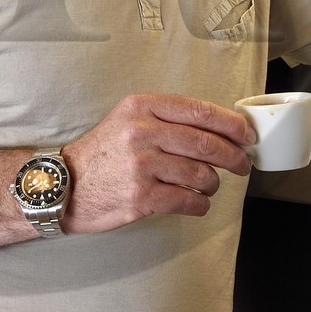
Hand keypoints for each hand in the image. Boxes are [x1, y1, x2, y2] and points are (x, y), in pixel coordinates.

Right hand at [62, 93, 253, 234]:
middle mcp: (142, 132)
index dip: (231, 124)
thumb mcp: (127, 120)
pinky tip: (197, 203)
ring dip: (213, 184)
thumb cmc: (101, 154)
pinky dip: (200, 204)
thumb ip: (165, 120)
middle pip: (206, 144)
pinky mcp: (141, 197)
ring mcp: (141, 165)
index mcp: (141, 107)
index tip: (246, 135)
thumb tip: (218, 130)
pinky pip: (188, 201)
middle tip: (242, 165)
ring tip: (208, 186)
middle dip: (233, 157)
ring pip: (201, 174)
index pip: (199, 111)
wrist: (64, 185)